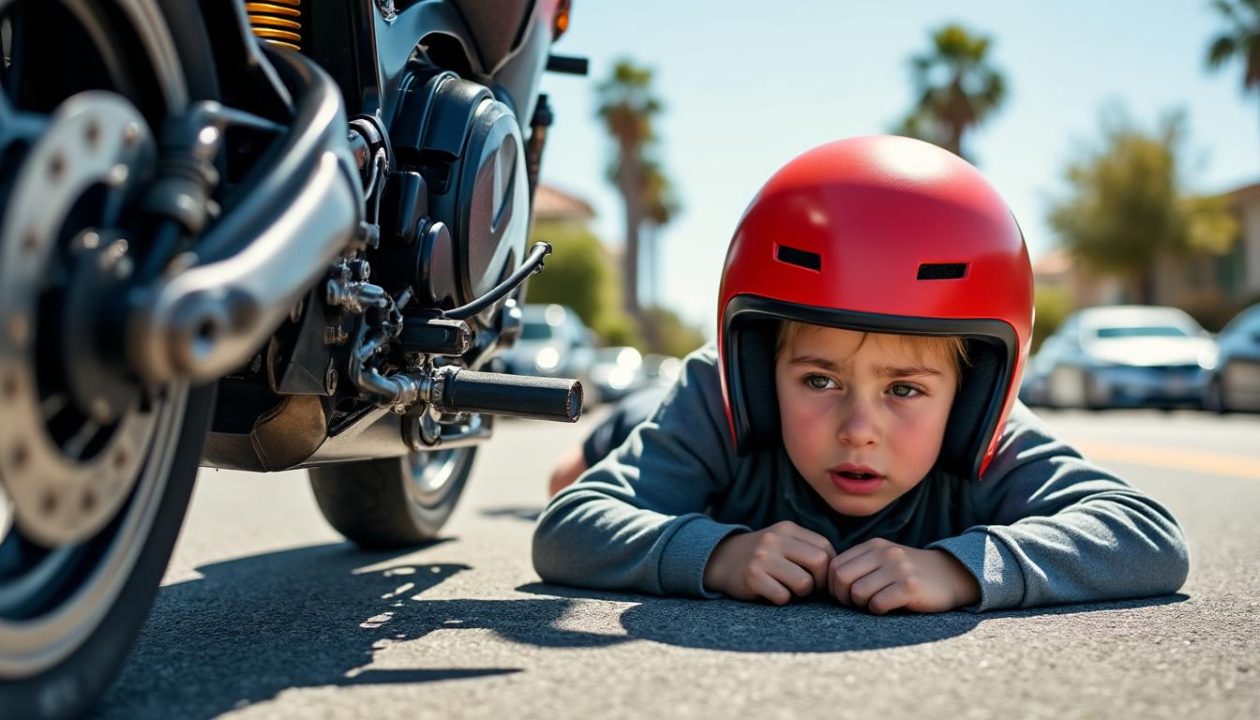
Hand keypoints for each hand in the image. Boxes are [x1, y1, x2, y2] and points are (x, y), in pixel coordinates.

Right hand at [703, 521, 836, 604]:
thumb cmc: (761, 555)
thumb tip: (838, 570)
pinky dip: (781, 599)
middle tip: (811, 589)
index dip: (829, 567)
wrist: (720, 559)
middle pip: (820, 563)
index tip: (821, 578)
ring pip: (804, 583)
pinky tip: (772, 592)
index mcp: (787, 529)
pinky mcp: (752, 577)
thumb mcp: (782, 541)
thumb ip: (807, 548)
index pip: (825, 547)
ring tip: (789, 589)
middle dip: (821, 582)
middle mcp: (775, 539)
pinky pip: (782, 596)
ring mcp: (762, 558)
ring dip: (801, 593)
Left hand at [828, 538, 979, 614]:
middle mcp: (885, 553)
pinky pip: (879, 603)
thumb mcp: (884, 560)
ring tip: (875, 604)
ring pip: (858, 592)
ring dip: (862, 605)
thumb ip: (859, 565)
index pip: (835, 565)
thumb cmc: (910, 573)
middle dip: (843, 597)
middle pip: (842, 578)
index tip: (845, 596)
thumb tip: (827, 583)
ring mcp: (898, 568)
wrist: (951, 575)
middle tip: (856, 604)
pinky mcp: (911, 587)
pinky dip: (879, 610)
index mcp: (874, 546)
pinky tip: (889, 608)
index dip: (834, 586)